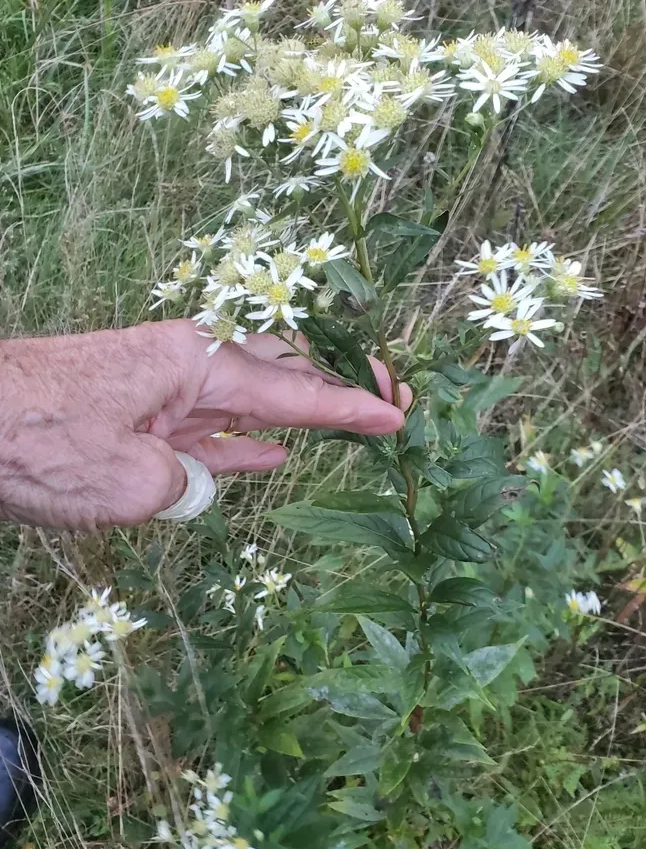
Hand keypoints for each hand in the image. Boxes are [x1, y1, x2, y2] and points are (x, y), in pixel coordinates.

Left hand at [0, 320, 410, 529]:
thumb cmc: (43, 443)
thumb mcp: (134, 483)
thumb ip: (187, 484)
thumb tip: (191, 482)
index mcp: (195, 364)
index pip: (292, 393)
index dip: (350, 408)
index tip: (398, 413)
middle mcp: (185, 365)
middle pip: (279, 377)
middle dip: (336, 391)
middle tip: (392, 399)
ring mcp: (160, 388)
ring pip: (247, 402)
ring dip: (297, 417)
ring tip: (350, 423)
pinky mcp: (137, 415)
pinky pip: (207, 428)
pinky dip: (243, 441)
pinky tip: (274, 453)